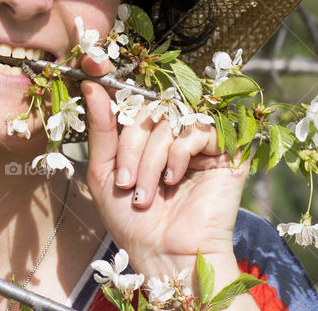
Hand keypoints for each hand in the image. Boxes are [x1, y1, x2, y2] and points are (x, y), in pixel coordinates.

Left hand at [80, 55, 249, 279]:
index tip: (91, 60)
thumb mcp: (104, 172)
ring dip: (150, 159)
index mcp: (146, 134)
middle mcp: (173, 132)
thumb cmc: (133, 222)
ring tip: (144, 193)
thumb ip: (101, 128)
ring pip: (170, 120)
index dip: (111, 75)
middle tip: (125, 182)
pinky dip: (178, 155)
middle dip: (130, 145)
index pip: (131, 95)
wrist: (164, 257)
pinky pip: (197, 130)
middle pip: (148, 108)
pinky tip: (174, 181)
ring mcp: (200, 140)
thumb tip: (92, 83)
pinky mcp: (226, 151)